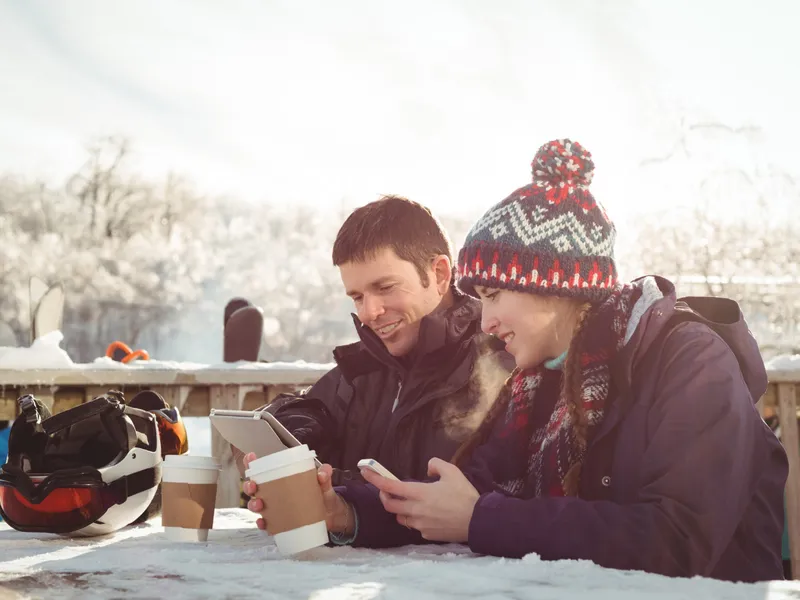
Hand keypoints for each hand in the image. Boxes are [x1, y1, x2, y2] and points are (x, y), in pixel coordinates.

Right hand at [242, 455, 353, 534]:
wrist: (331, 516)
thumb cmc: (322, 494)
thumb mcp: (324, 483)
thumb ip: (325, 475)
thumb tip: (323, 473)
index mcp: (282, 479)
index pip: (264, 469)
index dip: (253, 463)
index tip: (250, 458)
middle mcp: (275, 493)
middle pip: (255, 488)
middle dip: (249, 486)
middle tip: (253, 486)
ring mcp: (276, 508)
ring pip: (257, 505)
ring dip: (254, 504)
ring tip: (259, 504)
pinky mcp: (280, 522)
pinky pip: (267, 524)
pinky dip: (263, 524)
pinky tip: (264, 523)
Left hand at [360, 457, 478, 542]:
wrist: (477, 521)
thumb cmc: (464, 495)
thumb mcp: (452, 472)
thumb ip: (436, 465)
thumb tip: (427, 468)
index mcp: (419, 493)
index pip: (390, 486)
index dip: (375, 478)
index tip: (365, 471)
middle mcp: (415, 510)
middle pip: (389, 504)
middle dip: (384, 496)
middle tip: (387, 489)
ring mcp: (419, 525)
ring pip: (400, 516)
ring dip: (399, 508)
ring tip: (409, 502)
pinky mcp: (426, 535)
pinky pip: (414, 526)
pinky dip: (414, 518)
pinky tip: (427, 514)